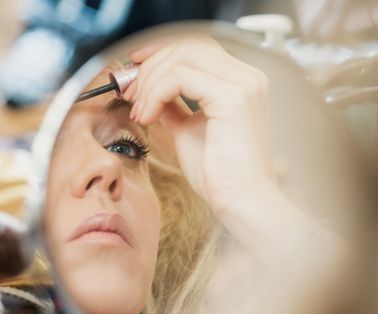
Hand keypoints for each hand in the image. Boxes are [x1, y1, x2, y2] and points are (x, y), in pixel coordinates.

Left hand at [123, 37, 277, 222]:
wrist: (242, 202)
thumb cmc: (221, 176)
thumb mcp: (188, 130)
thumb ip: (173, 106)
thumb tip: (149, 90)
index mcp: (243, 83)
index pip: (198, 48)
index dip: (161, 53)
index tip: (134, 70)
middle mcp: (248, 78)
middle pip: (188, 46)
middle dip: (150, 65)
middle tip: (129, 92)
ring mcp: (243, 85)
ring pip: (181, 57)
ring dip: (150, 80)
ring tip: (139, 109)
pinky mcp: (233, 98)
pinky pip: (180, 77)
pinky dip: (156, 93)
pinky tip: (148, 116)